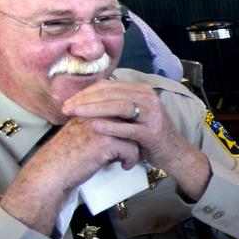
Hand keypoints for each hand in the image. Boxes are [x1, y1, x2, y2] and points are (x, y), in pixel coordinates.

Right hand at [2, 118, 140, 234]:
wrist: (52, 170)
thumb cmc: (65, 154)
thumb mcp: (81, 131)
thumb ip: (98, 124)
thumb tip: (121, 126)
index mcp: (91, 108)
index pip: (120, 106)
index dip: (129, 122)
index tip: (132, 135)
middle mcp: (98, 114)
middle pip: (130, 118)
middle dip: (135, 133)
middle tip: (136, 147)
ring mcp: (103, 127)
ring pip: (134, 133)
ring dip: (134, 148)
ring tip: (128, 158)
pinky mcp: (107, 143)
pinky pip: (132, 150)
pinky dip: (130, 160)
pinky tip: (124, 166)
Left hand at [60, 80, 188, 171]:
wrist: (172, 153)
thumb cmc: (147, 135)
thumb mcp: (133, 114)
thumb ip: (115, 104)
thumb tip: (85, 98)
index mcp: (141, 91)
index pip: (108, 85)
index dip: (86, 92)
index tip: (67, 101)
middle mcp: (148, 98)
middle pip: (111, 93)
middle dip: (85, 100)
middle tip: (66, 108)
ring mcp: (152, 114)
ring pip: (119, 106)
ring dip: (94, 109)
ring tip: (76, 113)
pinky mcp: (152, 132)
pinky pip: (128, 127)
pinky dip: (110, 126)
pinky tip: (94, 127)